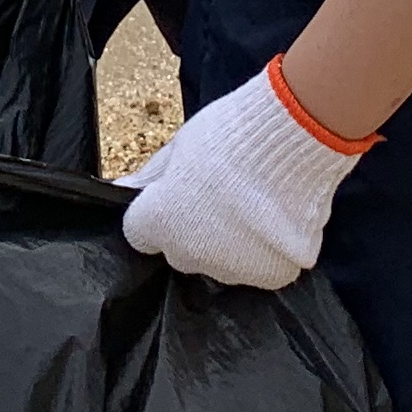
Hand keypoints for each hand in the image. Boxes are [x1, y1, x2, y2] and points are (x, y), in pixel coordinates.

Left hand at [119, 61, 372, 288]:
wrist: (290, 142)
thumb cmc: (228, 135)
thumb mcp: (179, 146)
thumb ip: (150, 177)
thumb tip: (122, 190)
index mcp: (160, 224)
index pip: (142, 235)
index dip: (158, 214)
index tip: (177, 197)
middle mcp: (190, 257)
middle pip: (182, 252)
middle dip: (194, 231)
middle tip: (221, 197)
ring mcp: (233, 270)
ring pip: (223, 263)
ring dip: (231, 243)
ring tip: (254, 204)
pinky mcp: (272, 276)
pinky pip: (261, 268)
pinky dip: (267, 251)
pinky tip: (276, 219)